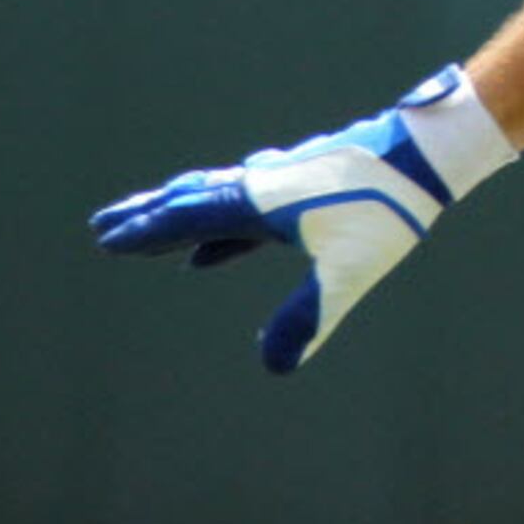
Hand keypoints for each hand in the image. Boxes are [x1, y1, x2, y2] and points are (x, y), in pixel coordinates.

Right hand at [91, 65, 513, 372]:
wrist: (421, 156)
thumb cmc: (385, 211)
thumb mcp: (346, 272)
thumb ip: (306, 318)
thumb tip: (272, 367)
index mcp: (259, 201)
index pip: (188, 216)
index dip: (146, 231)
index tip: (105, 240)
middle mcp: (261, 185)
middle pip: (189, 200)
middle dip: (146, 217)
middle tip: (102, 227)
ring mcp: (280, 183)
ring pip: (215, 201)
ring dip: (177, 218)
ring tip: (147, 236)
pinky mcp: (302, 189)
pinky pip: (243, 213)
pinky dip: (217, 235)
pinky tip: (207, 257)